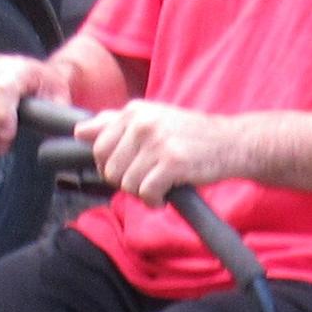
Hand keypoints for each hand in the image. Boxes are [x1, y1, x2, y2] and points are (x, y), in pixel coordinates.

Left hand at [84, 98, 242, 203]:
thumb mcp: (151, 119)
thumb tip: (79, 131)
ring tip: (158, 185)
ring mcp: (157, 142)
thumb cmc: (190, 135)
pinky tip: (165, 195)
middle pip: (109, 168)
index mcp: (134, 111)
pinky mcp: (172, 163)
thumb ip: (113, 123)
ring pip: (126, 183)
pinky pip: (145, 193)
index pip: (97, 146)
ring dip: (141, 192)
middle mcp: (142, 123)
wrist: (231, 143)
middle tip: (146, 178)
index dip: (109, 164)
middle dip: (125, 181)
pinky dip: (154, 201)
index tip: (129, 167)